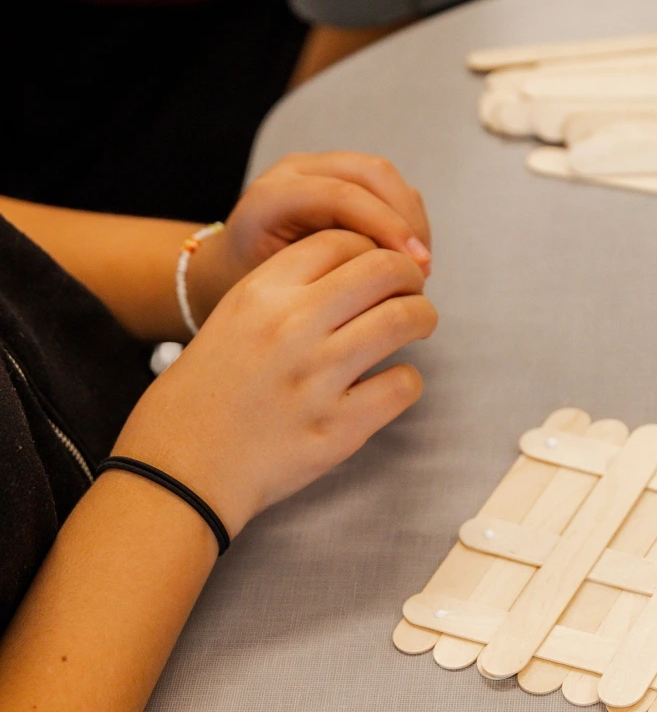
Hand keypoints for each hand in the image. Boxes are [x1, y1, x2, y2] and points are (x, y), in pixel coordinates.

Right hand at [115, 232, 437, 535]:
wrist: (179, 471)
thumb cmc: (205, 393)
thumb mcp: (231, 318)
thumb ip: (287, 290)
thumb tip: (357, 268)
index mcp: (261, 293)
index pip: (341, 240)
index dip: (371, 247)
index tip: (378, 265)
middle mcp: (292, 327)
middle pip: (383, 269)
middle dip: (409, 275)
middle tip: (412, 290)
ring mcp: (317, 378)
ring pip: (404, 319)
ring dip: (422, 317)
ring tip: (418, 325)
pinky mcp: (338, 428)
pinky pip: (403, 385)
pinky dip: (407, 379)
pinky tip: (391, 382)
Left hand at [187, 151, 431, 326]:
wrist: (228, 267)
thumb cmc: (249, 288)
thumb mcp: (277, 290)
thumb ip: (323, 280)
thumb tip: (389, 288)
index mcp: (271, 197)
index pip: (341, 197)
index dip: (386, 227)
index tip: (414, 268)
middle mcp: (294, 170)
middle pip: (370, 174)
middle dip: (406, 219)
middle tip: (423, 267)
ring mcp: (317, 166)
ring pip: (382, 175)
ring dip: (410, 218)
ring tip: (419, 263)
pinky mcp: (338, 173)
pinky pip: (383, 185)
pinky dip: (404, 216)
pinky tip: (408, 254)